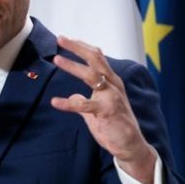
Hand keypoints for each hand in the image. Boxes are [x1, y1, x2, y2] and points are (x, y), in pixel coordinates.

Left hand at [50, 36, 155, 183]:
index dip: (82, 47)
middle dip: (77, 47)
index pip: (97, 57)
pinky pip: (84, 105)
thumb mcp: (96, 110)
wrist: (129, 145)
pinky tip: (55, 102)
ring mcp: (111, 97)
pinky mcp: (106, 111)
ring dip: (72, 66)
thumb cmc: (114, 125)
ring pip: (91, 75)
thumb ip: (84, 101)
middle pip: (96, 58)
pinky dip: (68, 103)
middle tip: (60, 38)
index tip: (67, 39)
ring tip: (57, 59)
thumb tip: (73, 96)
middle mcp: (113, 85)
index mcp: (111, 81)